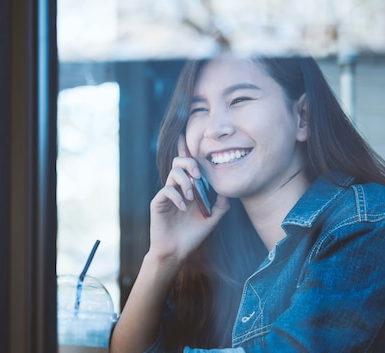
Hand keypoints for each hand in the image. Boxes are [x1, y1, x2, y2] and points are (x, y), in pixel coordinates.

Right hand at [148, 135, 228, 262]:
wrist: (177, 251)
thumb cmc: (193, 234)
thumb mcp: (212, 218)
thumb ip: (220, 204)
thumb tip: (226, 189)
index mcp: (189, 187)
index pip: (188, 164)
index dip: (186, 147)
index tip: (186, 133)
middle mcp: (177, 187)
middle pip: (179, 161)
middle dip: (191, 163)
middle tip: (199, 176)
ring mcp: (167, 194)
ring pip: (173, 173)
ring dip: (186, 181)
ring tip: (191, 197)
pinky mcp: (158, 202)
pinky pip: (167, 190)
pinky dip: (177, 196)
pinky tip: (183, 206)